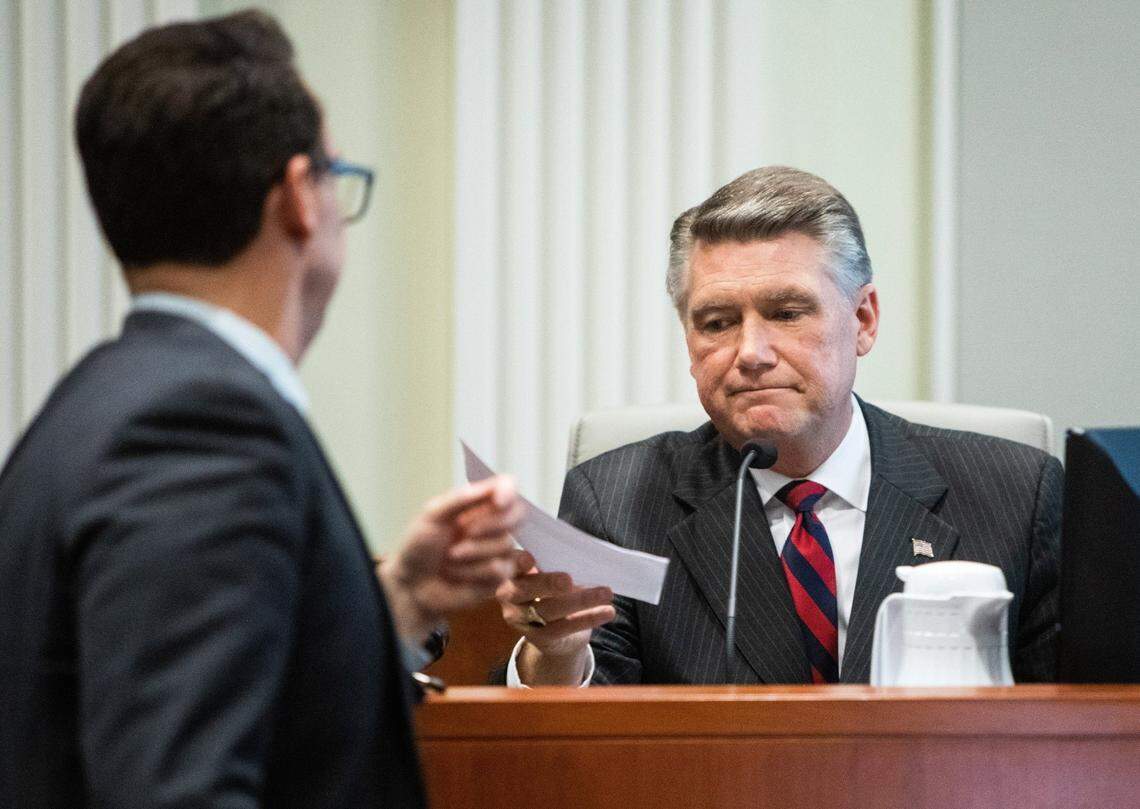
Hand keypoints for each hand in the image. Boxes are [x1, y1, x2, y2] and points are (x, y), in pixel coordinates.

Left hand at [379, 475, 522, 644]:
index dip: (509, 491)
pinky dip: (474, 571)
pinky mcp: (498, 576)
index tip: (498, 501)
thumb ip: (459, 499)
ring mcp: (497, 550)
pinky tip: (458, 573)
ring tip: (450, 557)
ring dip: (473, 551)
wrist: (411, 585)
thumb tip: (489, 488)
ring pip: (505, 543)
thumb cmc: (418, 547)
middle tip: (466, 531)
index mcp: (478, 504)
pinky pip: (500, 569)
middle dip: (493, 523)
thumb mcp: (431, 516)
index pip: (506, 487)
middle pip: (518, 514)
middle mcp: (492, 524)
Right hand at [497, 550, 614, 683]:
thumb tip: (581, 551)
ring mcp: (521, 619)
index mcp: (511, 572)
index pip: (510, 563)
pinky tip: (607, 611)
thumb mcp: (547, 572)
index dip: (516, 561)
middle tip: (568, 579)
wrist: (551, 632)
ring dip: (581, 600)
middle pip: (524, 589)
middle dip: (547, 583)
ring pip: (549, 610)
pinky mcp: (539, 637)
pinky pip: (564, 628)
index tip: (530, 558)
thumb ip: (553, 561)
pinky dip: (588, 618)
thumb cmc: (551, 589)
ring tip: (606, 593)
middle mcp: (509, 596)